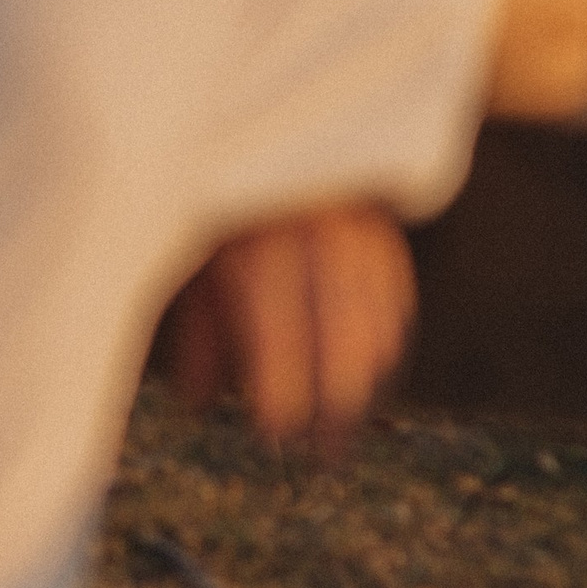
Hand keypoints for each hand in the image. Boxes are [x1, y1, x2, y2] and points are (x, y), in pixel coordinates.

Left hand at [156, 206, 416, 453]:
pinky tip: (369, 388)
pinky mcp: (385, 232)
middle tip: (323, 459)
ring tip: (344, 437)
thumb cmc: (214, 199)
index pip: (281, 329)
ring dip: (369, 391)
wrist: (275, 129)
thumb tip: (198, 405)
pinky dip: (386, 353)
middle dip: (338, 407)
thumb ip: (198, 326)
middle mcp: (319, 230)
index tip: (274, 436)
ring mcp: (361, 228)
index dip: (283, 389)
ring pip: (382, 326)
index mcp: (258, 235)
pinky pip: (397, 305)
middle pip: (346, 336)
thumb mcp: (189, 253)